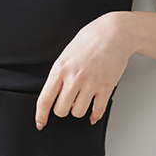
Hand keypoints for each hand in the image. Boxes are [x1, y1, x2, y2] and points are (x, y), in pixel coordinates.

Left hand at [35, 12, 134, 128]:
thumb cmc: (90, 40)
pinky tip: (93, 113)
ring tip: (81, 101)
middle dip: (63, 109)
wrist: (114, 33)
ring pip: (78, 113)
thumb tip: (54, 94)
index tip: (41, 123)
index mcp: (60, 69)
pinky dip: (94, 116)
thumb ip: (59, 74)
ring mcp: (91, 84)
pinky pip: (97, 111)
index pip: (45, 99)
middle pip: (61, 110)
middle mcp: (74, 78)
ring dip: (78, 110)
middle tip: (67, 103)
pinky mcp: (106, 87)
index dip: (41, 115)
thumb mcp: (66, 55)